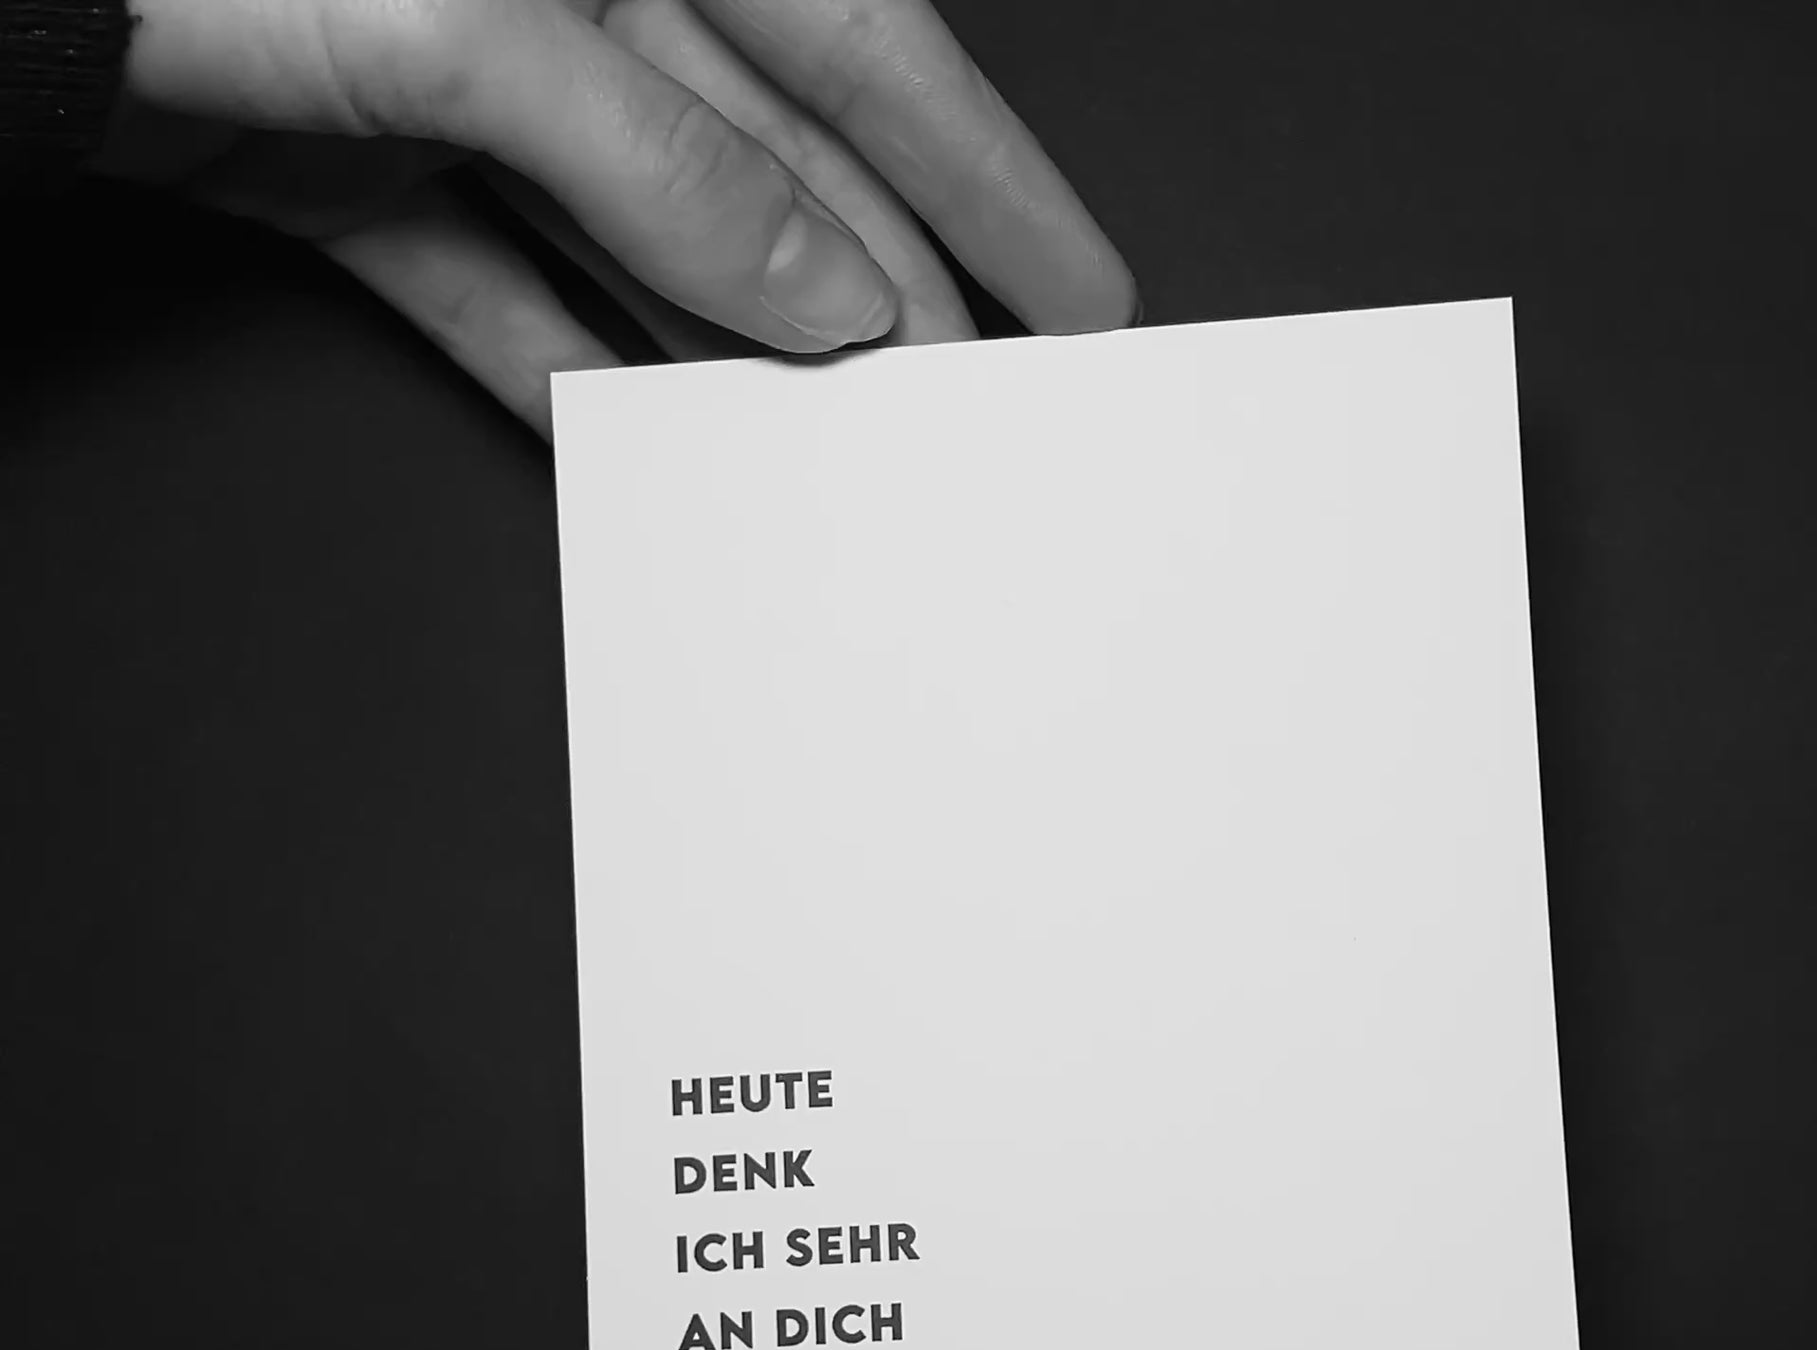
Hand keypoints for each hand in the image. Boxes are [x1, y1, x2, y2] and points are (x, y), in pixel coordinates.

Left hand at [93, 0, 1135, 433]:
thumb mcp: (470, 21)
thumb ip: (660, 156)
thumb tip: (821, 286)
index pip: (859, 44)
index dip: (987, 175)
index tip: (1079, 287)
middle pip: (768, 163)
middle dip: (876, 293)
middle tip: (966, 415)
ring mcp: (453, 79)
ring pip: (640, 240)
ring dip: (729, 350)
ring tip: (828, 455)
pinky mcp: (354, 165)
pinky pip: (490, 285)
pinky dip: (555, 365)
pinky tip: (628, 437)